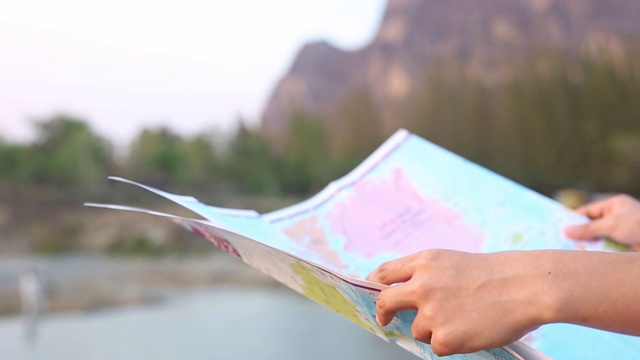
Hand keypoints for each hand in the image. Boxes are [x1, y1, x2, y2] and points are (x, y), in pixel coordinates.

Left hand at [366, 250, 551, 355]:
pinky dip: (451, 343)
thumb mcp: (453, 262)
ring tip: (463, 318)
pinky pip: (436, 346)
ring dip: (434, 329)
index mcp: (425, 262)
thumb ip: (426, 274)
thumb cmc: (496, 274)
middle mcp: (422, 285)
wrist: (526, 287)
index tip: (376, 293)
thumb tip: (406, 293)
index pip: (385, 273)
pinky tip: (470, 330)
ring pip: (418, 329)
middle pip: (385, 302)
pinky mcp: (444, 337)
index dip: (376, 284)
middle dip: (382, 312)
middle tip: (385, 319)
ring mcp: (431, 312)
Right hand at [565, 194, 639, 245]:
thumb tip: (566, 231)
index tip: (561, 229)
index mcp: (613, 205)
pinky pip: (608, 245)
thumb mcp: (611, 225)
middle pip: (592, 225)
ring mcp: (621, 229)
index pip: (587, 211)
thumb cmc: (638, 225)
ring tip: (576, 250)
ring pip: (599, 236)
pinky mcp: (625, 242)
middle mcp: (616, 216)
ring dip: (590, 243)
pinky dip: (600, 249)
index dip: (574, 220)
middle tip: (566, 242)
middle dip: (581, 234)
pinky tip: (590, 255)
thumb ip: (588, 229)